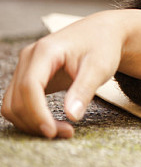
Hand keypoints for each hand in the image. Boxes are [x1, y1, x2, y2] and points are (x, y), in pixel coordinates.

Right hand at [1, 9, 140, 138]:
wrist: (102, 33)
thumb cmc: (102, 46)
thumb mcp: (100, 66)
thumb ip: (85, 89)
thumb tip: (72, 115)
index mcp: (45, 51)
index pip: (29, 86)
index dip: (37, 113)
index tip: (52, 131)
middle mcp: (29, 58)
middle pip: (17, 99)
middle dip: (36, 122)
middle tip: (66, 133)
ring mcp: (25, 67)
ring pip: (13, 104)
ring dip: (31, 123)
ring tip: (63, 130)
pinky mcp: (28, 77)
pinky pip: (19, 103)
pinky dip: (32, 118)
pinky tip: (54, 123)